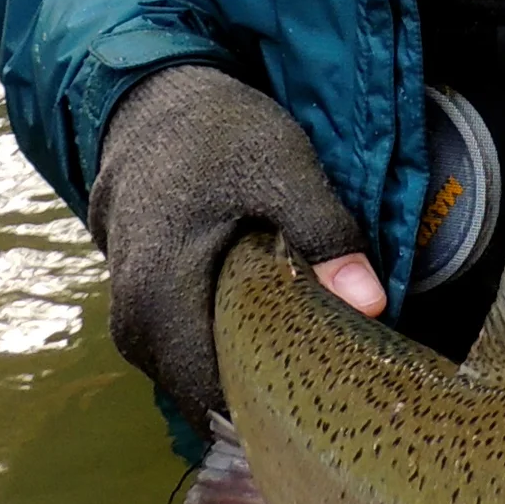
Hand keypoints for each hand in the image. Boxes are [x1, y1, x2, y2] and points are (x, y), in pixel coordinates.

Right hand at [88, 64, 384, 415]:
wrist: (151, 95)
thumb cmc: (216, 132)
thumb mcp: (283, 170)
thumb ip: (326, 238)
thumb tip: (373, 306)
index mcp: (160, 304)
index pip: (215, 400)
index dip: (274, 408)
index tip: (332, 397)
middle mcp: (134, 326)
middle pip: (206, 395)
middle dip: (266, 394)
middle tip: (332, 378)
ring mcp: (131, 317)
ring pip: (195, 374)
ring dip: (247, 370)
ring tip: (309, 353)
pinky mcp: (140, 304)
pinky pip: (185, 350)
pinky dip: (227, 346)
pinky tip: (273, 326)